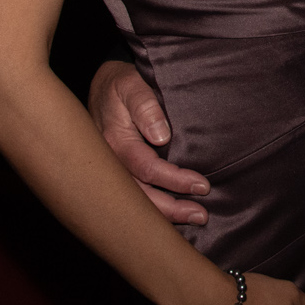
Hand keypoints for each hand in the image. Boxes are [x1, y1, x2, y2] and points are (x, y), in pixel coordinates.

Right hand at [90, 61, 209, 225]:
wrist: (102, 88)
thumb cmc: (120, 86)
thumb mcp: (132, 85)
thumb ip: (145, 107)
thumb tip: (161, 137)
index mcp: (116, 142)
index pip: (147, 168)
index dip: (175, 180)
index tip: (202, 186)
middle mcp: (112, 163)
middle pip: (140, 195)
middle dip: (172, 209)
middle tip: (202, 215)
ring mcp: (114, 172)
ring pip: (137, 201)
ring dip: (165, 214)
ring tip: (195, 219)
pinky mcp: (119, 175)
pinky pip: (135, 196)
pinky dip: (155, 209)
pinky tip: (175, 216)